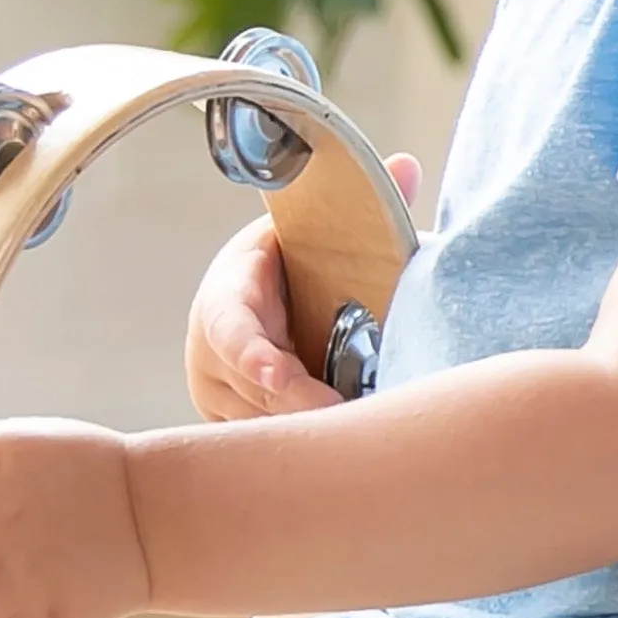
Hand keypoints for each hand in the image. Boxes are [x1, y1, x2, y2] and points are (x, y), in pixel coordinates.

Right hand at [183, 151, 424, 420]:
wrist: (263, 294)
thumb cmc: (297, 264)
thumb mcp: (320, 234)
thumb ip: (364, 207)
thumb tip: (406, 166)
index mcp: (228, 295)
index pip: (230, 329)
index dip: (253, 355)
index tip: (281, 375)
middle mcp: (210, 349)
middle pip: (253, 390)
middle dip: (302, 407)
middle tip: (351, 418)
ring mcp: (216, 392)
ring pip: (260, 424)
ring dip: (304, 430)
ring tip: (356, 436)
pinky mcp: (232, 423)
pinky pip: (264, 444)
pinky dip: (300, 445)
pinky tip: (342, 452)